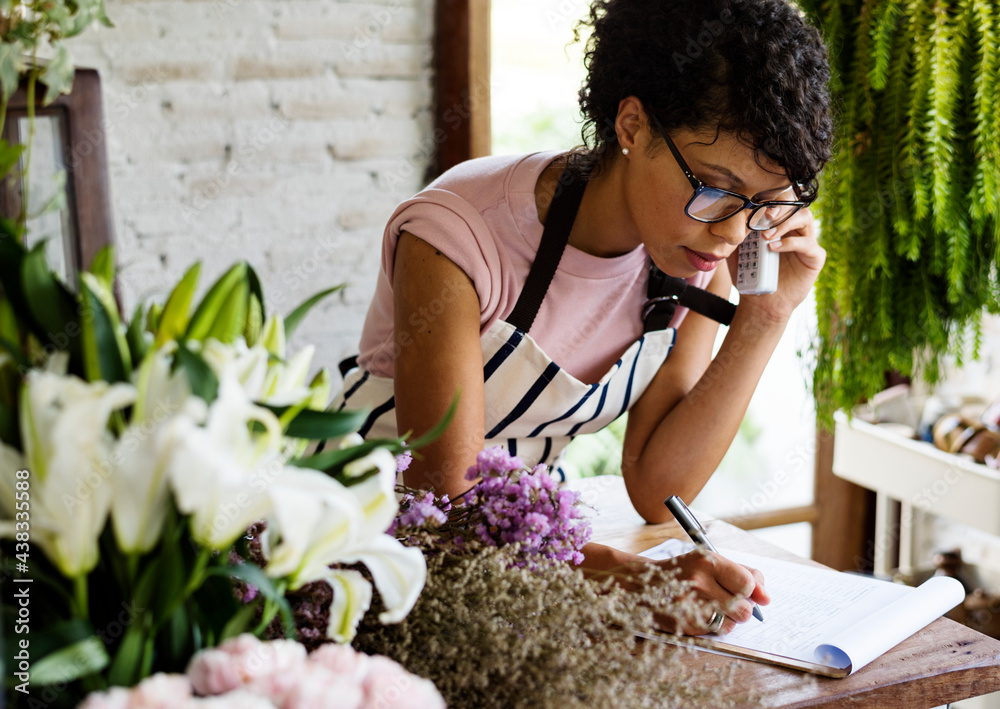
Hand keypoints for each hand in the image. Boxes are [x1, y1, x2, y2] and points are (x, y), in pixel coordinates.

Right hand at [653, 549, 769, 635]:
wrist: (641, 584)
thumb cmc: (684, 572)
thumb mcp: (710, 562)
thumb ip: (744, 574)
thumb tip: (767, 599)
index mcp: (705, 561)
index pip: (747, 584)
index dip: (748, 590)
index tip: (739, 588)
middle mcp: (697, 582)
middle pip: (744, 609)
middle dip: (740, 608)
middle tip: (724, 599)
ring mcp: (689, 605)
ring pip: (732, 624)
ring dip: (727, 619)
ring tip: (710, 606)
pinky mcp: (684, 625)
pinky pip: (716, 632)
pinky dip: (713, 626)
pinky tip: (699, 614)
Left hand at [726, 208, 825, 321]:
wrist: (760, 303)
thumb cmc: (749, 276)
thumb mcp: (736, 253)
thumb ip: (734, 235)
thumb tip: (727, 217)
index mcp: (778, 224)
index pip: (778, 203)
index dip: (768, 201)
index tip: (753, 205)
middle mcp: (794, 229)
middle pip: (794, 205)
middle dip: (779, 208)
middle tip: (763, 218)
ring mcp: (806, 241)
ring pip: (804, 218)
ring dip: (785, 223)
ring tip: (766, 236)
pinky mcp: (815, 257)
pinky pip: (808, 244)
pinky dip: (790, 243)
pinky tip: (773, 248)